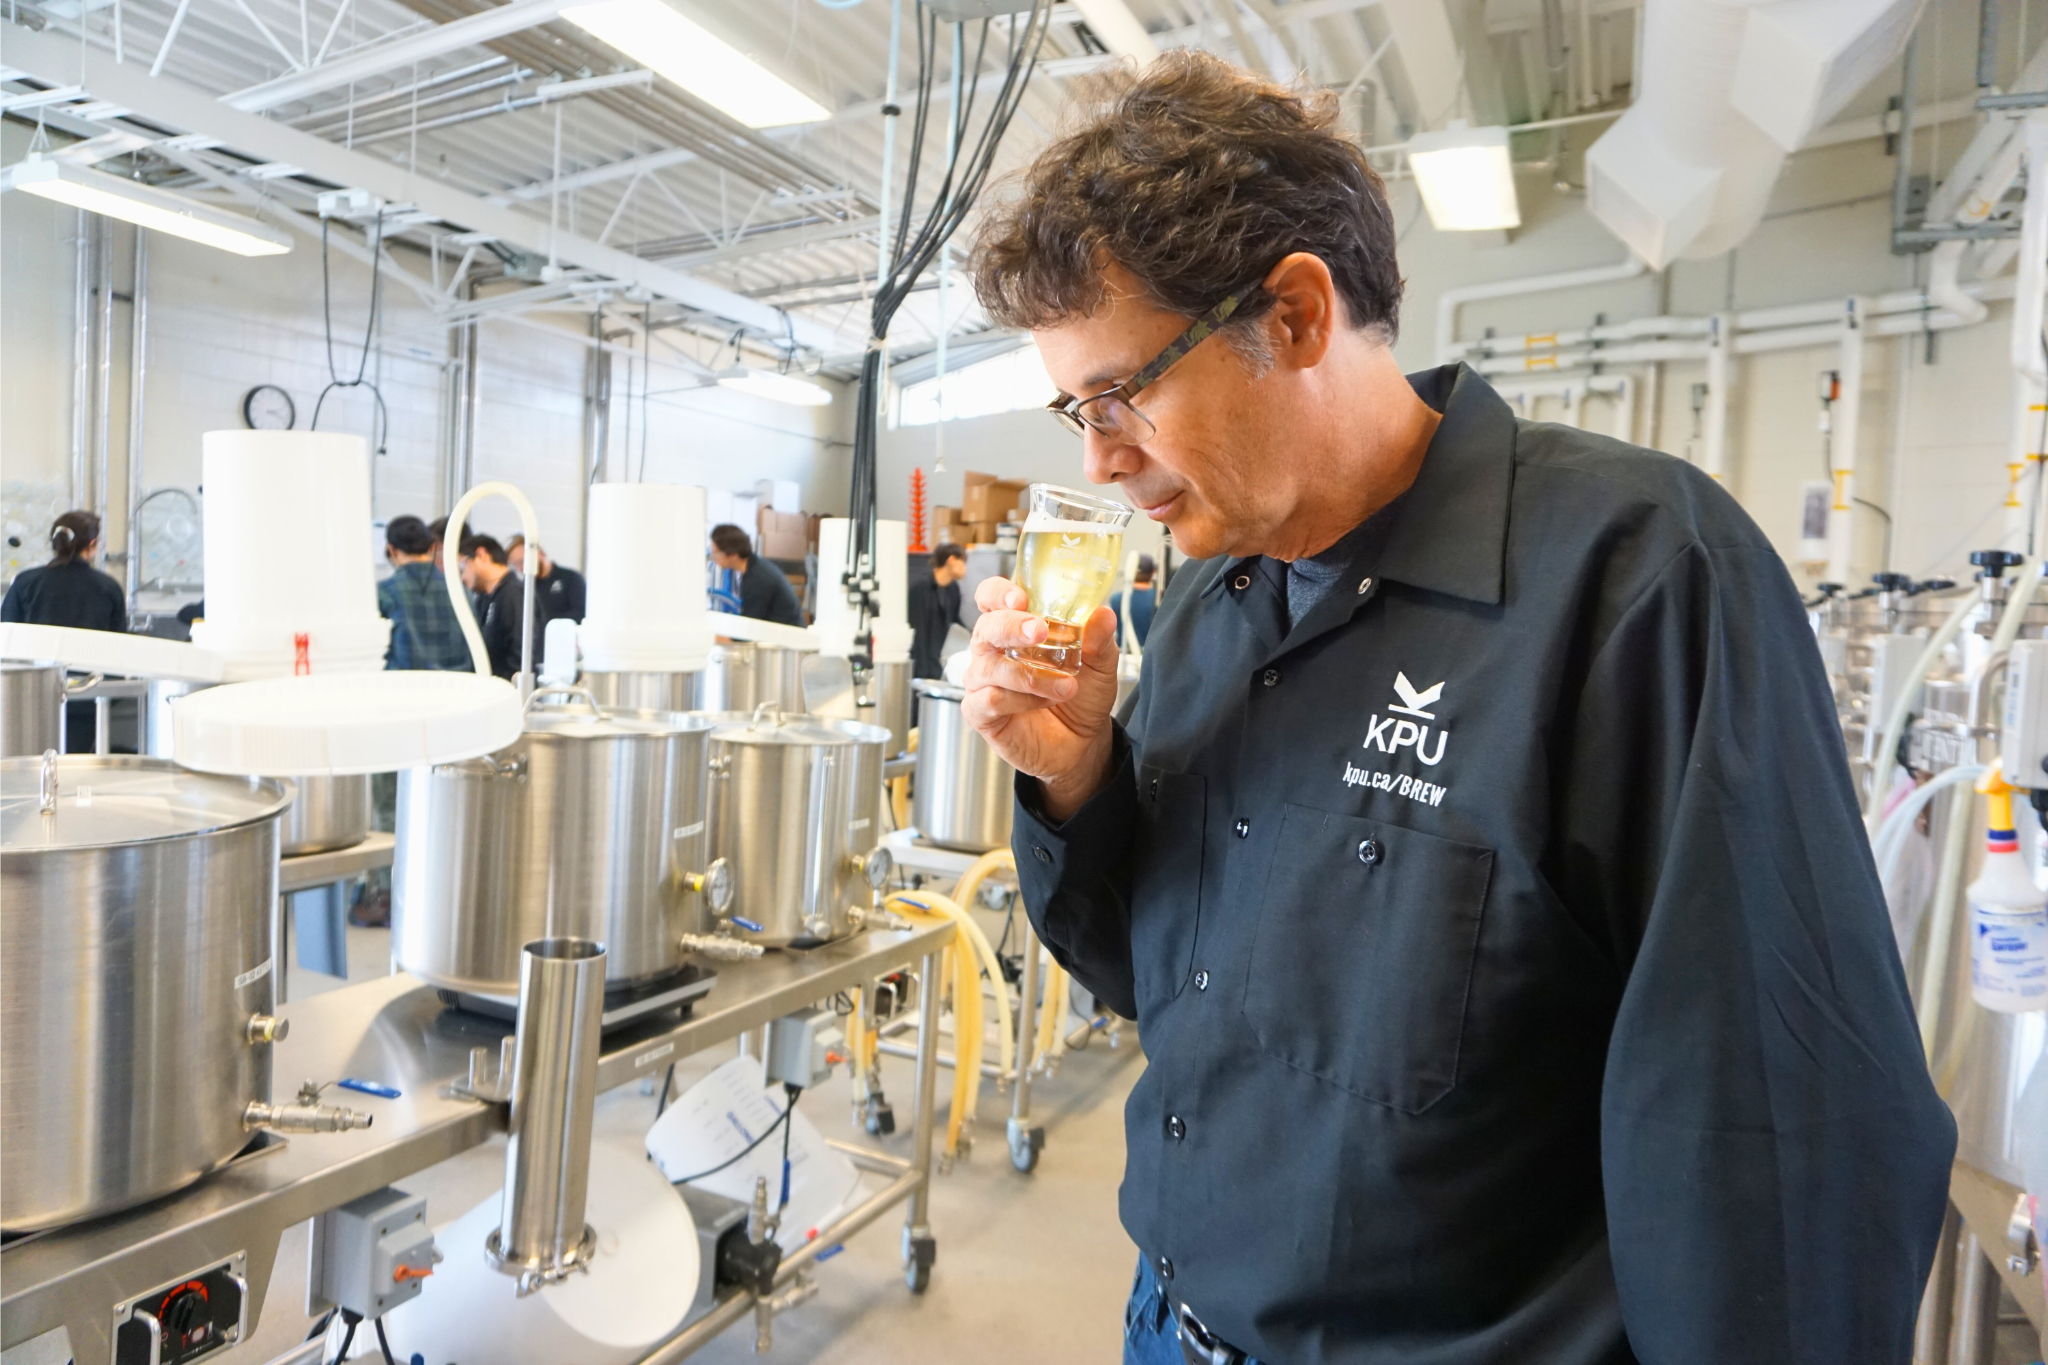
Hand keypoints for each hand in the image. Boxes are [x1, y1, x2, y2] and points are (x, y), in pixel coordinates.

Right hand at [961, 576, 1119, 821]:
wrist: (1083, 741)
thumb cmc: (1082, 695)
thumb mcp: (1100, 664)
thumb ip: (1099, 638)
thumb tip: (1103, 613)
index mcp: (1014, 627)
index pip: (991, 598)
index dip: (998, 593)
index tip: (1020, 597)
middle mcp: (993, 651)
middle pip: (986, 628)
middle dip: (1011, 626)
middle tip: (1039, 631)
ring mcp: (983, 682)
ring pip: (989, 667)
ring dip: (1030, 675)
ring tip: (1065, 686)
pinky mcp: (980, 713)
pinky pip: (989, 700)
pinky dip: (1019, 699)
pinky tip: (1042, 703)